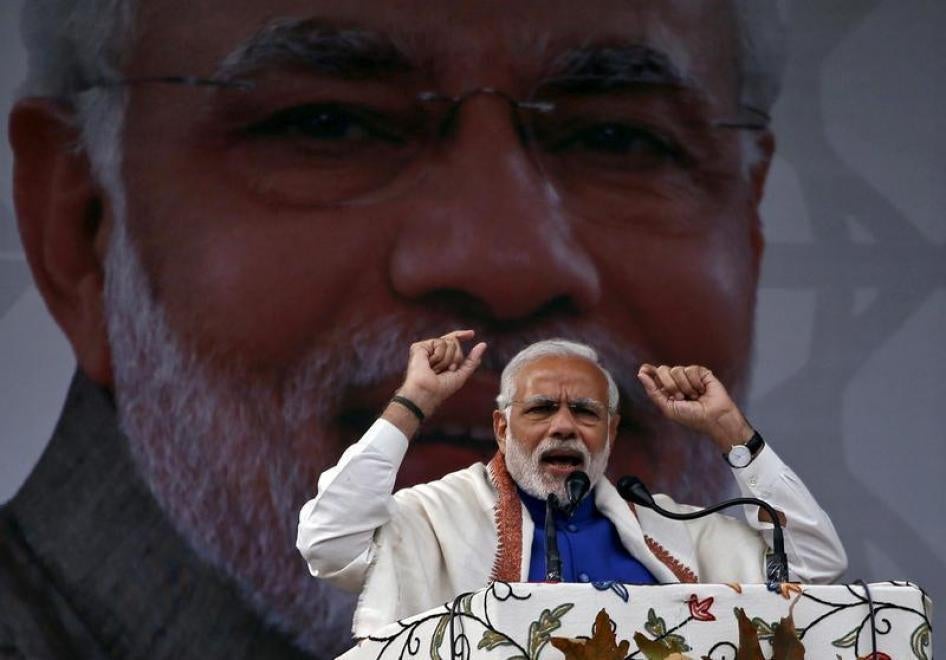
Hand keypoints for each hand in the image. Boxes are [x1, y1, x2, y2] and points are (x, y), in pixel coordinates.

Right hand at [396, 330, 486, 418]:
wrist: (428, 392)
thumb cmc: (442, 388)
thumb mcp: (462, 374)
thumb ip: (472, 360)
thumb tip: (483, 344)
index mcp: (442, 357)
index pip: (453, 341)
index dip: (462, 335)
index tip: (472, 334)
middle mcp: (433, 351)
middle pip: (454, 342)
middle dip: (455, 357)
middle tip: (446, 370)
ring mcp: (426, 348)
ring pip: (449, 342)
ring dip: (447, 360)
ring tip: (436, 370)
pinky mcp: (419, 347)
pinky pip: (439, 343)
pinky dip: (439, 356)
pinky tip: (430, 364)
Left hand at [637, 364, 752, 450]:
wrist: (713, 418)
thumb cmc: (691, 417)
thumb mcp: (668, 408)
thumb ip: (653, 391)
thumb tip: (640, 373)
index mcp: (666, 390)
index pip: (654, 375)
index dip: (648, 370)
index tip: (643, 370)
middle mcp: (676, 381)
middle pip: (663, 369)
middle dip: (669, 385)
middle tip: (680, 397)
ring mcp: (688, 376)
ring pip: (677, 369)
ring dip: (684, 386)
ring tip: (693, 396)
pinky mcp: (701, 372)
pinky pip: (690, 369)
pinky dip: (695, 382)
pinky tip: (702, 390)